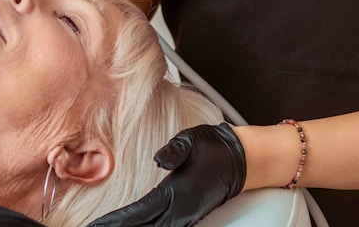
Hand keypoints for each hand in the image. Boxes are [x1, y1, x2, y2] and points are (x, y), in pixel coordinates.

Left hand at [87, 123, 245, 226]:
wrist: (240, 158)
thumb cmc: (215, 146)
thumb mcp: (193, 140)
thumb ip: (176, 150)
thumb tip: (159, 159)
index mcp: (176, 193)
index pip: (140, 213)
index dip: (117, 222)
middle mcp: (179, 210)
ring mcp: (185, 216)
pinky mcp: (188, 215)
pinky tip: (139, 226)